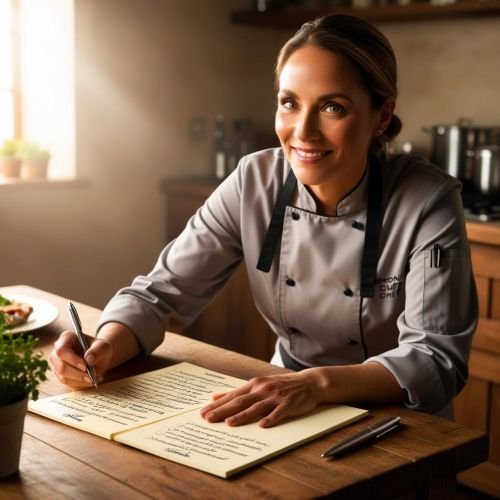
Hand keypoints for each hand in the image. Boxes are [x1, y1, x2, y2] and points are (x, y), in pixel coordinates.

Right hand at [50, 330, 111, 387]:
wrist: (100, 358)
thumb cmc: (99, 349)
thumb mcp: (103, 347)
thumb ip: (97, 350)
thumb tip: (89, 359)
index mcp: (66, 338)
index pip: (62, 350)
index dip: (72, 359)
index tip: (85, 366)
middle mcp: (58, 352)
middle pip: (61, 367)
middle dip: (77, 374)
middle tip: (91, 377)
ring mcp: (57, 365)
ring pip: (64, 377)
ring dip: (81, 380)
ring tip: (95, 378)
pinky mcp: (61, 375)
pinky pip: (68, 383)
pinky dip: (81, 384)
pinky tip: (92, 380)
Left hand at [199, 370, 324, 427]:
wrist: (309, 382)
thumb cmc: (282, 385)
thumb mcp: (259, 384)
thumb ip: (238, 391)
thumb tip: (216, 396)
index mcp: (254, 384)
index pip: (232, 396)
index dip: (217, 405)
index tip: (203, 412)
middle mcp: (263, 389)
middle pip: (240, 401)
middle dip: (223, 410)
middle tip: (208, 419)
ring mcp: (276, 397)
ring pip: (256, 407)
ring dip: (242, 416)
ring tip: (229, 423)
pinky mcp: (289, 404)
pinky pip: (278, 413)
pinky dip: (270, 419)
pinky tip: (262, 426)